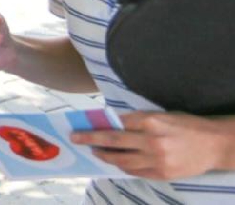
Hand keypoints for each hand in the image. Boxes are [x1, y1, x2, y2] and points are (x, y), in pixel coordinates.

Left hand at [71, 111, 229, 179]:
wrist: (214, 144)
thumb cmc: (184, 125)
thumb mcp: (160, 115)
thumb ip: (137, 120)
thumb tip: (110, 123)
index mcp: (150, 121)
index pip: (116, 123)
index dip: (97, 126)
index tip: (81, 127)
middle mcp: (152, 140)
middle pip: (113, 140)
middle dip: (91, 139)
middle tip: (75, 138)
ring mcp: (157, 159)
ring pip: (122, 160)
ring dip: (104, 156)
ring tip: (94, 151)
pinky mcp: (162, 173)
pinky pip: (135, 171)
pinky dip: (122, 166)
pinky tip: (114, 162)